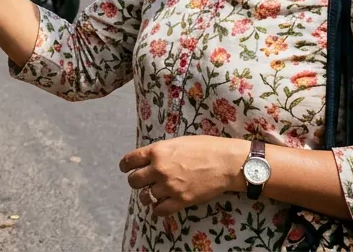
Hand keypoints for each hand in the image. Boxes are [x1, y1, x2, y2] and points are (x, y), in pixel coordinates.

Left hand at [120, 136, 247, 216]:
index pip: (130, 160)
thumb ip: (161, 151)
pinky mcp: (181, 200)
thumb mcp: (178, 142)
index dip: (125, 165)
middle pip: (134, 180)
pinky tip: (160, 206)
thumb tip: (150, 159)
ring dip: (147, 196)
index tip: (125, 168)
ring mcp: (169, 186)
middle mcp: (159, 169)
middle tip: (142, 182)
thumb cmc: (206, 147)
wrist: (227, 163)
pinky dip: (157, 209)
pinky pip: (160, 210)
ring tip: (151, 194)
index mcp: (157, 151)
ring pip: (145, 196)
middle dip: (136, 181)